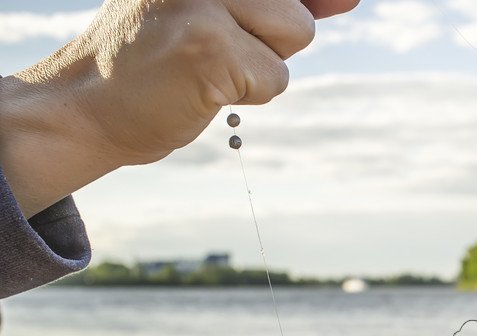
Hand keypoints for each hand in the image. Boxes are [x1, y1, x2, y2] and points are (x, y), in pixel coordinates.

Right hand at [0, 0, 359, 216]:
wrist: (86, 105)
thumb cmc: (155, 58)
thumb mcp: (215, 10)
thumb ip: (279, 1)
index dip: (310, 3)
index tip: (307, 19)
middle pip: (298, 11)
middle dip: (272, 39)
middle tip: (212, 48)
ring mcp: (203, 2)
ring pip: (295, 35)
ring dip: (261, 66)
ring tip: (205, 66)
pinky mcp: (208, 48)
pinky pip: (275, 79)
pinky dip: (248, 95)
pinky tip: (198, 87)